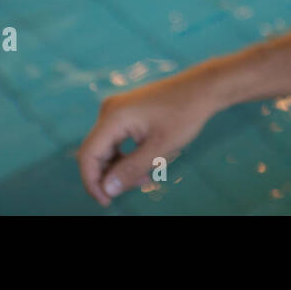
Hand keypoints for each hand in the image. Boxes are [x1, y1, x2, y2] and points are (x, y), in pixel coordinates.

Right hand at [77, 70, 220, 206]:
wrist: (202, 88)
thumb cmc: (184, 114)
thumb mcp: (160, 148)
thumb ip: (131, 170)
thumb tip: (107, 189)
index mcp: (113, 117)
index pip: (88, 155)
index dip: (92, 182)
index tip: (106, 201)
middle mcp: (110, 110)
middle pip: (96, 152)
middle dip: (110, 176)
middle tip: (139, 186)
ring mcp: (117, 109)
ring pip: (107, 148)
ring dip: (120, 167)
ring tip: (146, 177)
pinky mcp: (126, 111)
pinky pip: (116, 139)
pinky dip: (126, 156)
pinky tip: (145, 164)